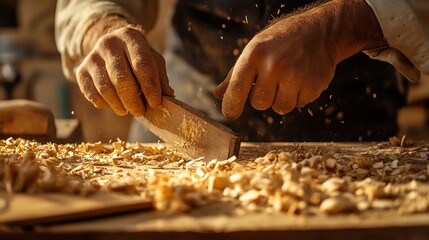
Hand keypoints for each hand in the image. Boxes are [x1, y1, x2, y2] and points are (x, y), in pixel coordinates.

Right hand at [76, 17, 173, 115]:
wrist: (111, 47)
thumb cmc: (137, 57)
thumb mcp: (153, 61)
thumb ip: (161, 78)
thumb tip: (168, 96)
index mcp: (130, 37)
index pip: (142, 63)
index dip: (150, 86)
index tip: (156, 103)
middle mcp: (108, 43)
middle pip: (121, 78)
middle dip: (133, 100)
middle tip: (140, 112)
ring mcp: (92, 57)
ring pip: (106, 88)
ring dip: (119, 105)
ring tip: (128, 110)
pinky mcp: (81, 71)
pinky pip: (92, 94)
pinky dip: (105, 104)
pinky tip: (115, 105)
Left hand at [214, 0, 384, 119]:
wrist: (320, 30)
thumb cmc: (280, 41)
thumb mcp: (255, 49)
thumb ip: (235, 74)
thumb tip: (218, 95)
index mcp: (254, 54)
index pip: (236, 90)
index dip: (231, 106)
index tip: (231, 114)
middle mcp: (274, 65)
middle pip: (259, 104)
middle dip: (263, 97)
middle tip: (272, 80)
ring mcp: (296, 76)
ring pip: (279, 108)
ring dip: (282, 99)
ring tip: (288, 79)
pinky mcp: (314, 85)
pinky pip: (299, 105)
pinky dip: (299, 96)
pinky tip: (302, 78)